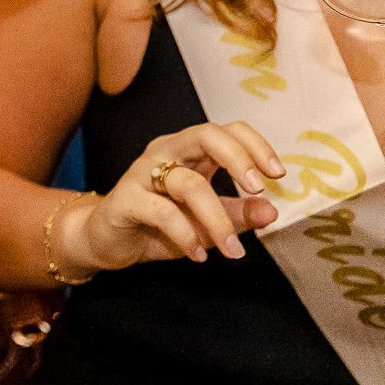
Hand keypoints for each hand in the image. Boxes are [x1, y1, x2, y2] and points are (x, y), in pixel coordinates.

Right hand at [57, 121, 282, 273]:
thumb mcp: (206, 222)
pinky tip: (198, 254)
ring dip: (218, 220)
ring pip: (189, 183)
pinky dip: (186, 236)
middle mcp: (166, 153)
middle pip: (205, 135)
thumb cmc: (158, 225)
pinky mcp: (125, 199)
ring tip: (233, 250)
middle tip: (258, 189)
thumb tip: (272, 211)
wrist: (106, 241)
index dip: (255, 145)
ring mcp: (142, 173)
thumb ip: (237, 214)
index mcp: (189, 151)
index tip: (277, 176)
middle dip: (238, 159)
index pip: (226, 130)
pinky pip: (162, 212)